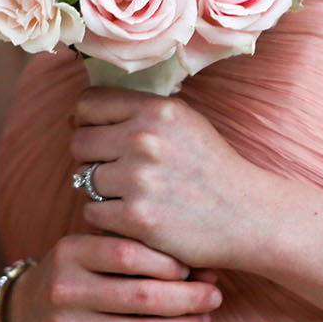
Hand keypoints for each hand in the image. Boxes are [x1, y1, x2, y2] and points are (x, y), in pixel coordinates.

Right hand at [5, 234, 221, 321]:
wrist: (22, 320)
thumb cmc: (76, 277)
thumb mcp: (92, 253)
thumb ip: (139, 254)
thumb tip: (207, 268)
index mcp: (70, 252)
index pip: (130, 252)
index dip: (170, 261)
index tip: (193, 267)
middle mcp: (63, 289)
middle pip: (142, 296)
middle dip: (188, 298)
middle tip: (214, 296)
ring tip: (202, 320)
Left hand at [69, 88, 273, 268]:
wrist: (248, 216)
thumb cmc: (212, 168)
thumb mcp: (183, 122)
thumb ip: (136, 114)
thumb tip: (74, 117)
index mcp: (157, 111)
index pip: (87, 103)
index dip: (88, 121)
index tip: (103, 136)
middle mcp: (145, 140)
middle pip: (79, 142)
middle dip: (92, 157)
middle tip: (118, 171)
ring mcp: (139, 180)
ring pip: (83, 179)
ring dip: (100, 190)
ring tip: (131, 194)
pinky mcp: (136, 218)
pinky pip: (92, 212)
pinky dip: (107, 217)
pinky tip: (134, 216)